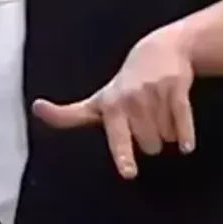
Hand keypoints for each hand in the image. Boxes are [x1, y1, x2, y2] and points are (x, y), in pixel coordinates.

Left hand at [32, 30, 195, 178]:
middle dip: (150, 143)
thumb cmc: (125, 84)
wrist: (160, 50)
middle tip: (147, 125)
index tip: (129, 173)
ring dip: (167, 134)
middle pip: (148, 146)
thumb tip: (37, 108)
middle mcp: (132, 99)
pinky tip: (186, 147)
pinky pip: (183, 121)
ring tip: (161, 116)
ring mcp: (155, 94)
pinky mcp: (176, 89)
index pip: (117, 136)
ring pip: (166, 137)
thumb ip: (69, 114)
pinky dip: (186, 136)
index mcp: (111, 106)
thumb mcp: (97, 100)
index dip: (123, 154)